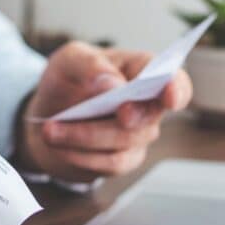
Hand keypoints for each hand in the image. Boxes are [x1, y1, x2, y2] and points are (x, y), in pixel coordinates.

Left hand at [16, 42, 192, 181]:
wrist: (47, 116)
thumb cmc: (68, 81)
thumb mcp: (69, 60)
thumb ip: (90, 64)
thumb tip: (112, 84)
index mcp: (142, 70)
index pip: (174, 80)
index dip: (177, 89)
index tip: (169, 97)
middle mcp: (148, 104)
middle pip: (149, 115)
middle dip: (128, 116)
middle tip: (114, 113)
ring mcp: (139, 134)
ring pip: (125, 142)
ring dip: (85, 137)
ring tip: (50, 130)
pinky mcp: (124, 159)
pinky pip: (111, 163)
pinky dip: (81, 155)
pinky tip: (59, 145)